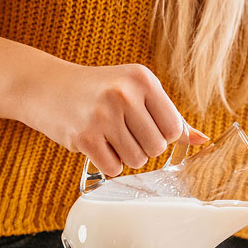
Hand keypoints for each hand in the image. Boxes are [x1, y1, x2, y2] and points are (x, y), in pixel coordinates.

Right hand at [22, 63, 207, 176]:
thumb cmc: (98, 90)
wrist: (45, 86)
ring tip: (109, 137)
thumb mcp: (135, 91)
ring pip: (137, 161)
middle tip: (123, 132)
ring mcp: (103, 115)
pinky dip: (108, 164)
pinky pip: (114, 168)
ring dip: (126, 157)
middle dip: (143, 148)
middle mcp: (124, 94)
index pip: (173, 128)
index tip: (143, 126)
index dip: (161, 135)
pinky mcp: (85, 136)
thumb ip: (169, 116)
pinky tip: (97, 145)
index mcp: (142, 79)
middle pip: (157, 148)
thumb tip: (201, 140)